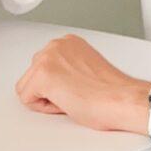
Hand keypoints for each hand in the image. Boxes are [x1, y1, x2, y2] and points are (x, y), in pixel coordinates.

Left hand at [15, 35, 150, 133]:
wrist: (122, 100)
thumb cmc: (112, 92)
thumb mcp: (83, 69)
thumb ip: (65, 69)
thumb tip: (55, 82)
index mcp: (67, 42)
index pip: (43, 68)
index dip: (59, 86)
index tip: (78, 87)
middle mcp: (56, 45)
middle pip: (32, 77)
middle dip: (49, 91)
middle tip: (76, 94)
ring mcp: (48, 58)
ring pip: (27, 89)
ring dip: (47, 99)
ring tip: (73, 97)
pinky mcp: (43, 75)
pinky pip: (27, 100)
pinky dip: (45, 108)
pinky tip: (67, 101)